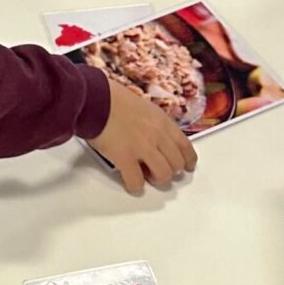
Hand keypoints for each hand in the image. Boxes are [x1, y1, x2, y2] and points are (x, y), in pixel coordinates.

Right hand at [92, 77, 197, 195]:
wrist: (94, 99)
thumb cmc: (113, 100)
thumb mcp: (145, 107)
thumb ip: (155, 124)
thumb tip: (159, 140)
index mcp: (162, 122)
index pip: (186, 146)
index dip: (188, 160)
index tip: (187, 167)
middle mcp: (157, 135)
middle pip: (177, 164)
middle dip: (171, 172)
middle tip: (159, 172)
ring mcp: (142, 147)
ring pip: (163, 175)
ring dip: (156, 179)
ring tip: (146, 176)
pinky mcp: (124, 157)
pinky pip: (137, 181)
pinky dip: (135, 185)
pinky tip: (131, 182)